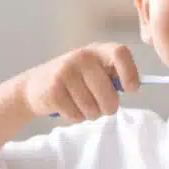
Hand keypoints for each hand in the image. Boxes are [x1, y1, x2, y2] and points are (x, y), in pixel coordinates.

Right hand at [21, 43, 139, 120]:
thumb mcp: (94, 71)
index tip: (131, 89)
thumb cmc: (74, 82)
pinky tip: (66, 107)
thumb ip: (113, 76)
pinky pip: (76, 116)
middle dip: (109, 108)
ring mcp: (65, 72)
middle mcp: (82, 57)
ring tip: (79, 104)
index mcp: (97, 51)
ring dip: (90, 114)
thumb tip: (133, 86)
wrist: (35, 86)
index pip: (120, 53)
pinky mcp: (53, 90)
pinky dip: (75, 118)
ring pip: (93, 109)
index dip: (130, 73)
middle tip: (102, 107)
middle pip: (109, 93)